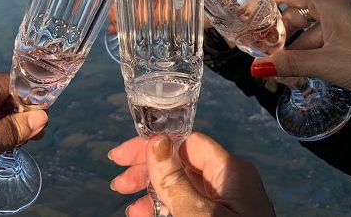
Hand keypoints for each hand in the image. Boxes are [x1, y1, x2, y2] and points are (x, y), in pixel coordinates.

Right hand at [109, 132, 274, 216]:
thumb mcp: (197, 215)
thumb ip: (176, 180)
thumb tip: (156, 141)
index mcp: (231, 171)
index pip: (187, 143)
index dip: (154, 146)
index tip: (124, 157)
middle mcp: (228, 183)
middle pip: (181, 164)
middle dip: (148, 171)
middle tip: (119, 183)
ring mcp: (225, 204)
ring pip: (182, 187)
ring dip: (152, 193)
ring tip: (130, 207)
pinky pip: (188, 205)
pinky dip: (165, 208)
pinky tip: (144, 215)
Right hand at [250, 0, 350, 95]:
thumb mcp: (328, 64)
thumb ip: (289, 65)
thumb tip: (256, 68)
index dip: (263, 5)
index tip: (248, 24)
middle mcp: (335, 1)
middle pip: (292, 13)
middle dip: (278, 38)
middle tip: (264, 60)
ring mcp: (345, 15)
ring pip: (307, 29)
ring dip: (293, 51)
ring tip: (281, 74)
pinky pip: (322, 36)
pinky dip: (309, 53)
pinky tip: (301, 73)